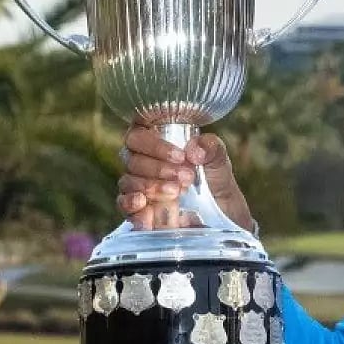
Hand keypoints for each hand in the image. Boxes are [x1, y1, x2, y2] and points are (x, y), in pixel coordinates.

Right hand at [115, 121, 253, 231]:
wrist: (220, 210)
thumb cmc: (213, 176)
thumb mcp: (217, 158)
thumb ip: (210, 147)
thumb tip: (194, 151)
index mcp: (154, 140)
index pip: (139, 134)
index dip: (154, 144)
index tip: (180, 156)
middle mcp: (140, 159)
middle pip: (133, 158)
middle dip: (159, 168)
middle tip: (187, 178)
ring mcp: (135, 184)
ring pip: (128, 181)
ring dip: (152, 187)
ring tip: (177, 192)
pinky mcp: (135, 208)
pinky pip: (123, 203)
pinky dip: (131, 204)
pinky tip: (144, 204)